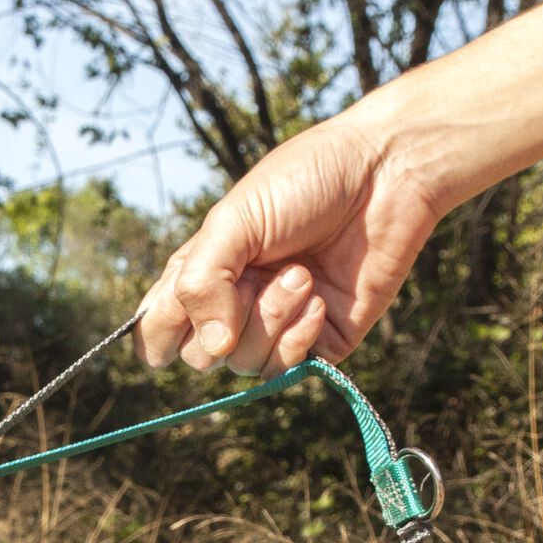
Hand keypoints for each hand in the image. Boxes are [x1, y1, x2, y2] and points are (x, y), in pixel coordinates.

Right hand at [133, 106, 442, 375]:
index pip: (156, 331)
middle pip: (198, 357)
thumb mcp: (233, 221)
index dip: (159, 336)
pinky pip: (287, 368)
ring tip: (301, 273)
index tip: (185, 310)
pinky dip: (298, 336)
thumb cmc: (304, 182)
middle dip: (225, 319)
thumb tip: (210, 348)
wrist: (386, 174)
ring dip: (271, 318)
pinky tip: (319, 298)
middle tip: (256, 274)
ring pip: (243, 365)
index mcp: (200, 273)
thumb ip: (201, 284)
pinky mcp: (317, 342)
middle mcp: (232, 305)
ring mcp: (274, 326)